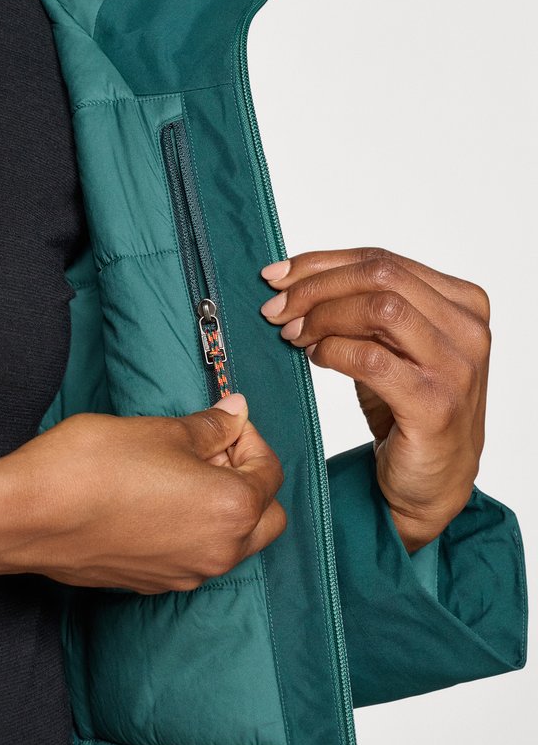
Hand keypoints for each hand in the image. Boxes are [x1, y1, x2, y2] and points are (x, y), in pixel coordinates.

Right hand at [0, 392, 286, 592]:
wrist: (28, 515)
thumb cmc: (91, 469)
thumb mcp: (160, 430)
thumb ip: (209, 426)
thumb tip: (234, 414)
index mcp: (231, 510)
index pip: (269, 472)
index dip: (249, 439)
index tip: (224, 421)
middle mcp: (218, 552)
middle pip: (264, 518)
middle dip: (248, 479)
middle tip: (212, 446)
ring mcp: (185, 574)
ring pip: (231, 541)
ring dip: (221, 505)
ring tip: (180, 468)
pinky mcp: (153, 583)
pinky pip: (194, 555)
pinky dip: (193, 527)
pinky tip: (156, 496)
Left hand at [259, 246, 489, 551]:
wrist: (432, 483)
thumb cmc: (407, 409)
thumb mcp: (390, 346)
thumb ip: (360, 307)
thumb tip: (290, 277)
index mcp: (463, 302)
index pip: (384, 261)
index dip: (323, 262)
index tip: (278, 274)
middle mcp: (468, 329)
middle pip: (380, 277)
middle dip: (316, 286)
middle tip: (275, 307)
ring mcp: (456, 367)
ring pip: (380, 309)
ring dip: (323, 317)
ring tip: (292, 334)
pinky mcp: (435, 404)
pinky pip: (372, 359)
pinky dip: (333, 351)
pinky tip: (315, 357)